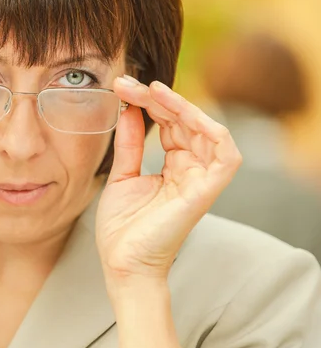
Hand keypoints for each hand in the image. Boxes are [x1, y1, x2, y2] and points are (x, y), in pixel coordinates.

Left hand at [95, 76, 241, 281]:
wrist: (122, 263)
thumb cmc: (123, 228)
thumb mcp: (122, 176)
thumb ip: (129, 144)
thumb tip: (129, 110)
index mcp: (173, 167)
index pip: (170, 124)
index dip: (149, 103)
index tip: (122, 87)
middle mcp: (191, 170)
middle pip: (186, 122)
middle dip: (159, 98)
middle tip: (129, 84)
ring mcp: (200, 180)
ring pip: (208, 131)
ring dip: (182, 107)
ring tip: (152, 92)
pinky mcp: (206, 191)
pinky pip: (226, 155)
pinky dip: (212, 130)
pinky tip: (184, 113)